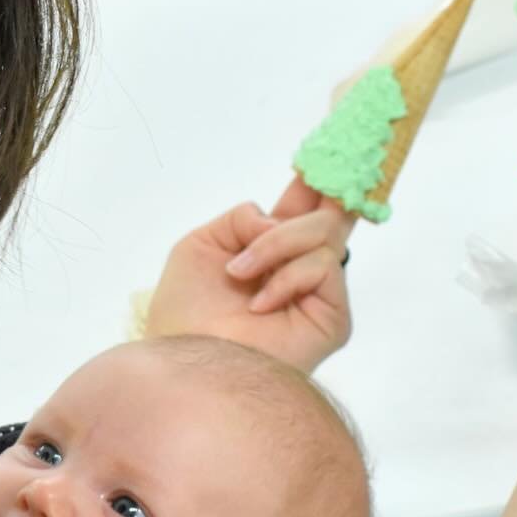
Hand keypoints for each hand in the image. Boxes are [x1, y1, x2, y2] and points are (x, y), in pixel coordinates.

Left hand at [145, 177, 354, 371]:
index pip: (305, 212)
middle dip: (310, 198)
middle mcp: (297, 273)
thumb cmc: (184, 313)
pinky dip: (285, 277)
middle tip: (305, 181)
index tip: (323, 156)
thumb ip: (240, 218)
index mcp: (267, 256)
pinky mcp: (332, 320)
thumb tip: (275, 219)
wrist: (188, 361)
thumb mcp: (199, 246)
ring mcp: (317, 297)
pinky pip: (323, 268)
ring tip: (238, 275)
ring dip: (274, 246)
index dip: (317, 183)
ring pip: (325, 234)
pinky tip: (259, 304)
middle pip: (327, 216)